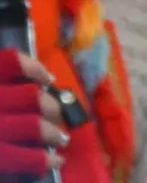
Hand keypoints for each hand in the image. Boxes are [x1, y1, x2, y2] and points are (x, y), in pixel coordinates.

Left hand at [0, 50, 66, 177]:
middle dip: (51, 132)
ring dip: (50, 106)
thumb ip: (2, 159)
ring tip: (56, 113)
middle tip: (59, 137)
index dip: (42, 161)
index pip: (22, 157)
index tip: (57, 161)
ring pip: (32, 96)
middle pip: (34, 124)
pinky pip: (16, 62)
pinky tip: (46, 79)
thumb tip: (21, 167)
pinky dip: (35, 69)